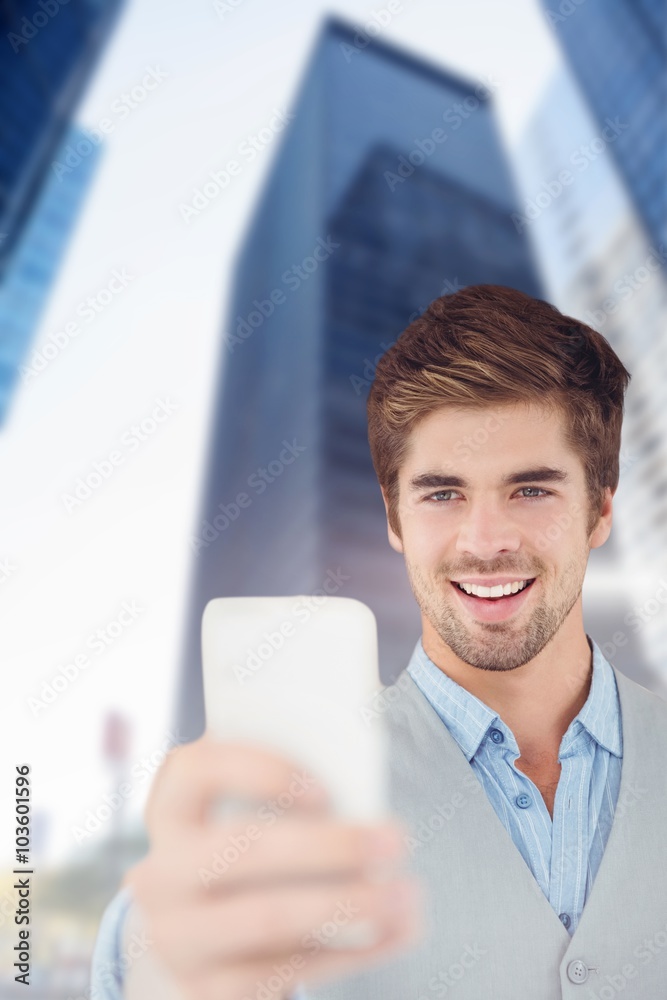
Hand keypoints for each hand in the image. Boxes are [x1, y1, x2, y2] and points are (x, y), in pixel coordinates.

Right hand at [124, 736, 422, 999]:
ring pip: (267, 920)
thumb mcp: (253, 807)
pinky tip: (395, 930)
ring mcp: (178, 938)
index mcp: (172, 808)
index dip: (261, 774)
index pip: (197, 770)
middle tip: (395, 840)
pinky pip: (286, 972)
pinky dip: (351, 952)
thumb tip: (359, 788)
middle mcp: (161, 873)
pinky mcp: (208, 990)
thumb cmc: (250, 843)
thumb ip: (290, 790)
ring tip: (407, 894)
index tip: (326, 790)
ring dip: (349, 905)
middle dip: (329, 847)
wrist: (208, 929)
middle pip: (242, 852)